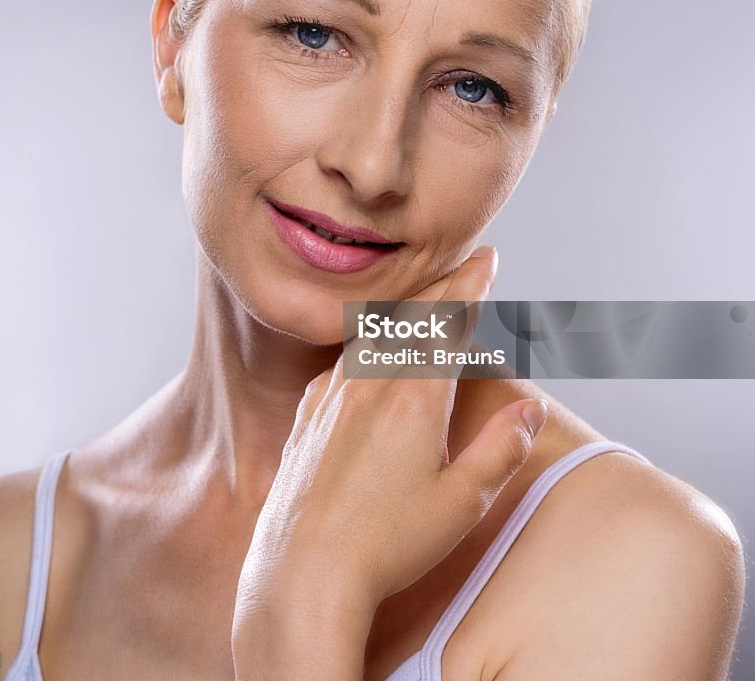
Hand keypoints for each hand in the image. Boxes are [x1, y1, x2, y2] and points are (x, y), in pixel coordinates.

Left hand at [232, 248, 547, 663]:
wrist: (302, 574)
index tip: (486, 259)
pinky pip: (342, 361)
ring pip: (373, 334)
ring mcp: (332, 397)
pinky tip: (367, 353)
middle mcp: (369, 386)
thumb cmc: (386, 546)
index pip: (448, 325)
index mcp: (413, 399)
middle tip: (468, 263)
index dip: (471, 287)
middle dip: (445, 287)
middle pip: (412, 319)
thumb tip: (530, 408)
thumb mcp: (461, 503)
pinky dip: (366, 342)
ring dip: (405, 311)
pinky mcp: (308, 416)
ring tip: (425, 300)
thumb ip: (500, 449)